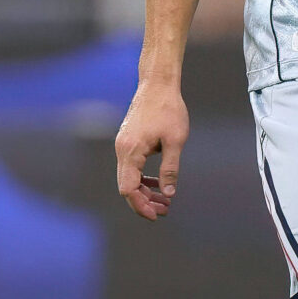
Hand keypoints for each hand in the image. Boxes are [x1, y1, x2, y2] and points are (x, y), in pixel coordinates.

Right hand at [113, 81, 190, 219]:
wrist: (158, 84)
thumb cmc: (169, 109)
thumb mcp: (175, 141)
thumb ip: (170, 169)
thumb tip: (169, 194)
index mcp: (130, 151)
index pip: (128, 189)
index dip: (141, 206)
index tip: (157, 214)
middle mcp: (122, 150)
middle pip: (126, 187)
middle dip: (144, 202)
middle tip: (165, 210)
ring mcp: (123, 146)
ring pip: (129, 178)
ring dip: (144, 192)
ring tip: (165, 201)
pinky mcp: (128, 142)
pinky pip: (132, 167)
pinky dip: (143, 178)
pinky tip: (159, 183)